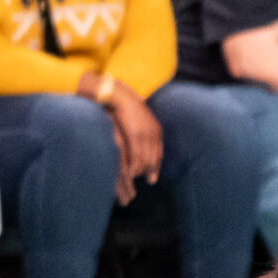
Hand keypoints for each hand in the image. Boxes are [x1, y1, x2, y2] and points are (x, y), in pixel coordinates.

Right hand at [103, 81, 161, 201]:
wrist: (119, 96)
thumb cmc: (124, 108)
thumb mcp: (138, 121)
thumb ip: (142, 132)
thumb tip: (141, 142)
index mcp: (156, 130)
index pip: (159, 153)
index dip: (156, 166)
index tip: (153, 177)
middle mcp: (153, 134)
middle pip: (154, 158)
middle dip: (151, 171)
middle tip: (149, 181)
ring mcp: (145, 135)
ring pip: (147, 159)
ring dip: (142, 171)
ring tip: (136, 179)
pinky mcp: (135, 135)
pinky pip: (137, 155)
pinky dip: (134, 167)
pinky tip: (130, 174)